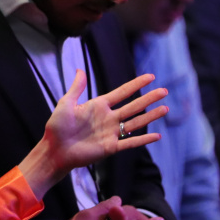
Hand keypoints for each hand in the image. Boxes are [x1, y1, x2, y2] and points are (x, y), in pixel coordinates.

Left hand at [21, 71, 166, 198]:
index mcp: (98, 106)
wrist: (54, 150)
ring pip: (136, 122)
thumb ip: (76, 88)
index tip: (150, 77)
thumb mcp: (66, 103)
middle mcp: (108, 118)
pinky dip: (143, 139)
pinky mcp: (110, 147)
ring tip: (165, 109)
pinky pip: (130, 143)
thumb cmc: (57, 127)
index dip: (136, 84)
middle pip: (134, 106)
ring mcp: (111, 133)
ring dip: (151, 116)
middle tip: (164, 91)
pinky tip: (157, 136)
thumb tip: (80, 70)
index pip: (122, 92)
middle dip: (149, 98)